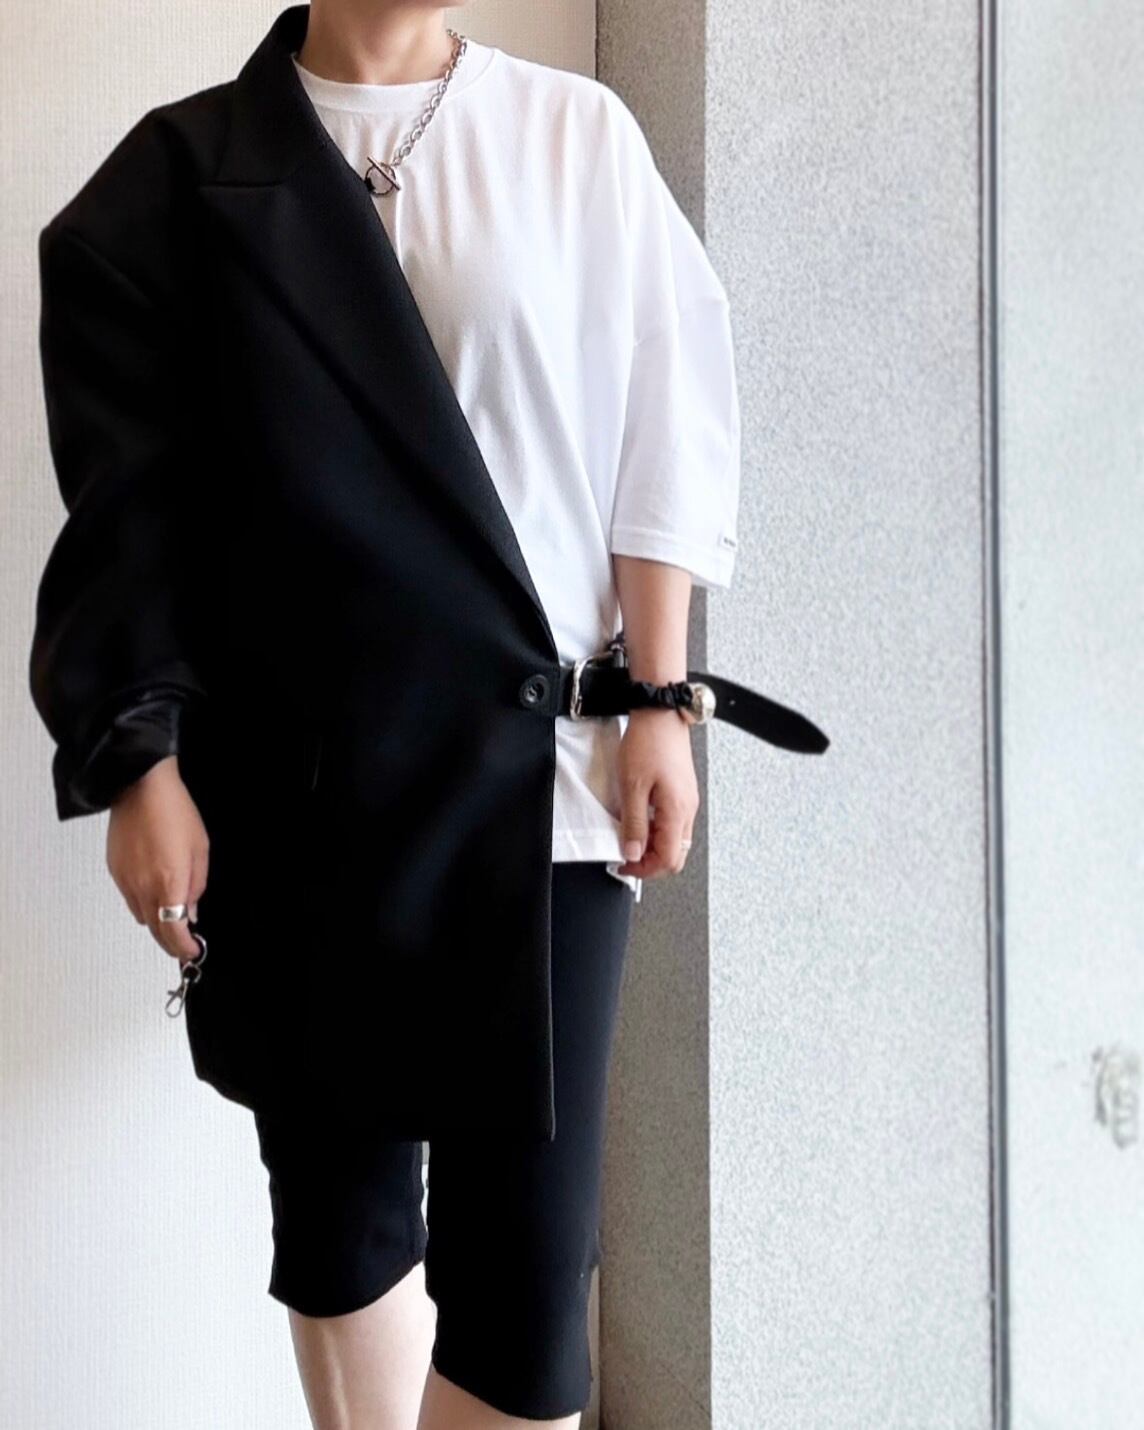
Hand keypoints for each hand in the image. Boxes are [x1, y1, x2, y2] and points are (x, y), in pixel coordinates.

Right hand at [106, 755, 209, 963]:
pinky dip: (144, 906)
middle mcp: (143, 886)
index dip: (184, 947)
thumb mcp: (200, 848)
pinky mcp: (115, 872)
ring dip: (157, 924)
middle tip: (184, 946)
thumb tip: (191, 910)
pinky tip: (155, 897)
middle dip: (171, 943)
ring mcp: (125, 881)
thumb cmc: (174, 812)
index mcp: (169, 882)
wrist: (139, 788)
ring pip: (141, 917)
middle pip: (155, 930)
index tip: (193, 952)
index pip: (174, 930)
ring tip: (172, 922)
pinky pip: (130, 900)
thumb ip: (197, 885)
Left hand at [615, 708, 697, 879]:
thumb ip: (633, 824)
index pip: (668, 859)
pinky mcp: (682, 792)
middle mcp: (687, 809)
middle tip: (626, 856)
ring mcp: (687, 801)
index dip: (644, 869)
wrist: (660, 714)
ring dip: (652, 846)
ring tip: (630, 836)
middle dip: (650, 863)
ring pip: (675, 841)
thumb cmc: (648, 742)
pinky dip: (657, 831)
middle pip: (675, 855)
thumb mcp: (631, 786)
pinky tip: (640, 820)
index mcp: (677, 811)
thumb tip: (632, 852)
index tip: (624, 865)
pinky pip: (674, 824)